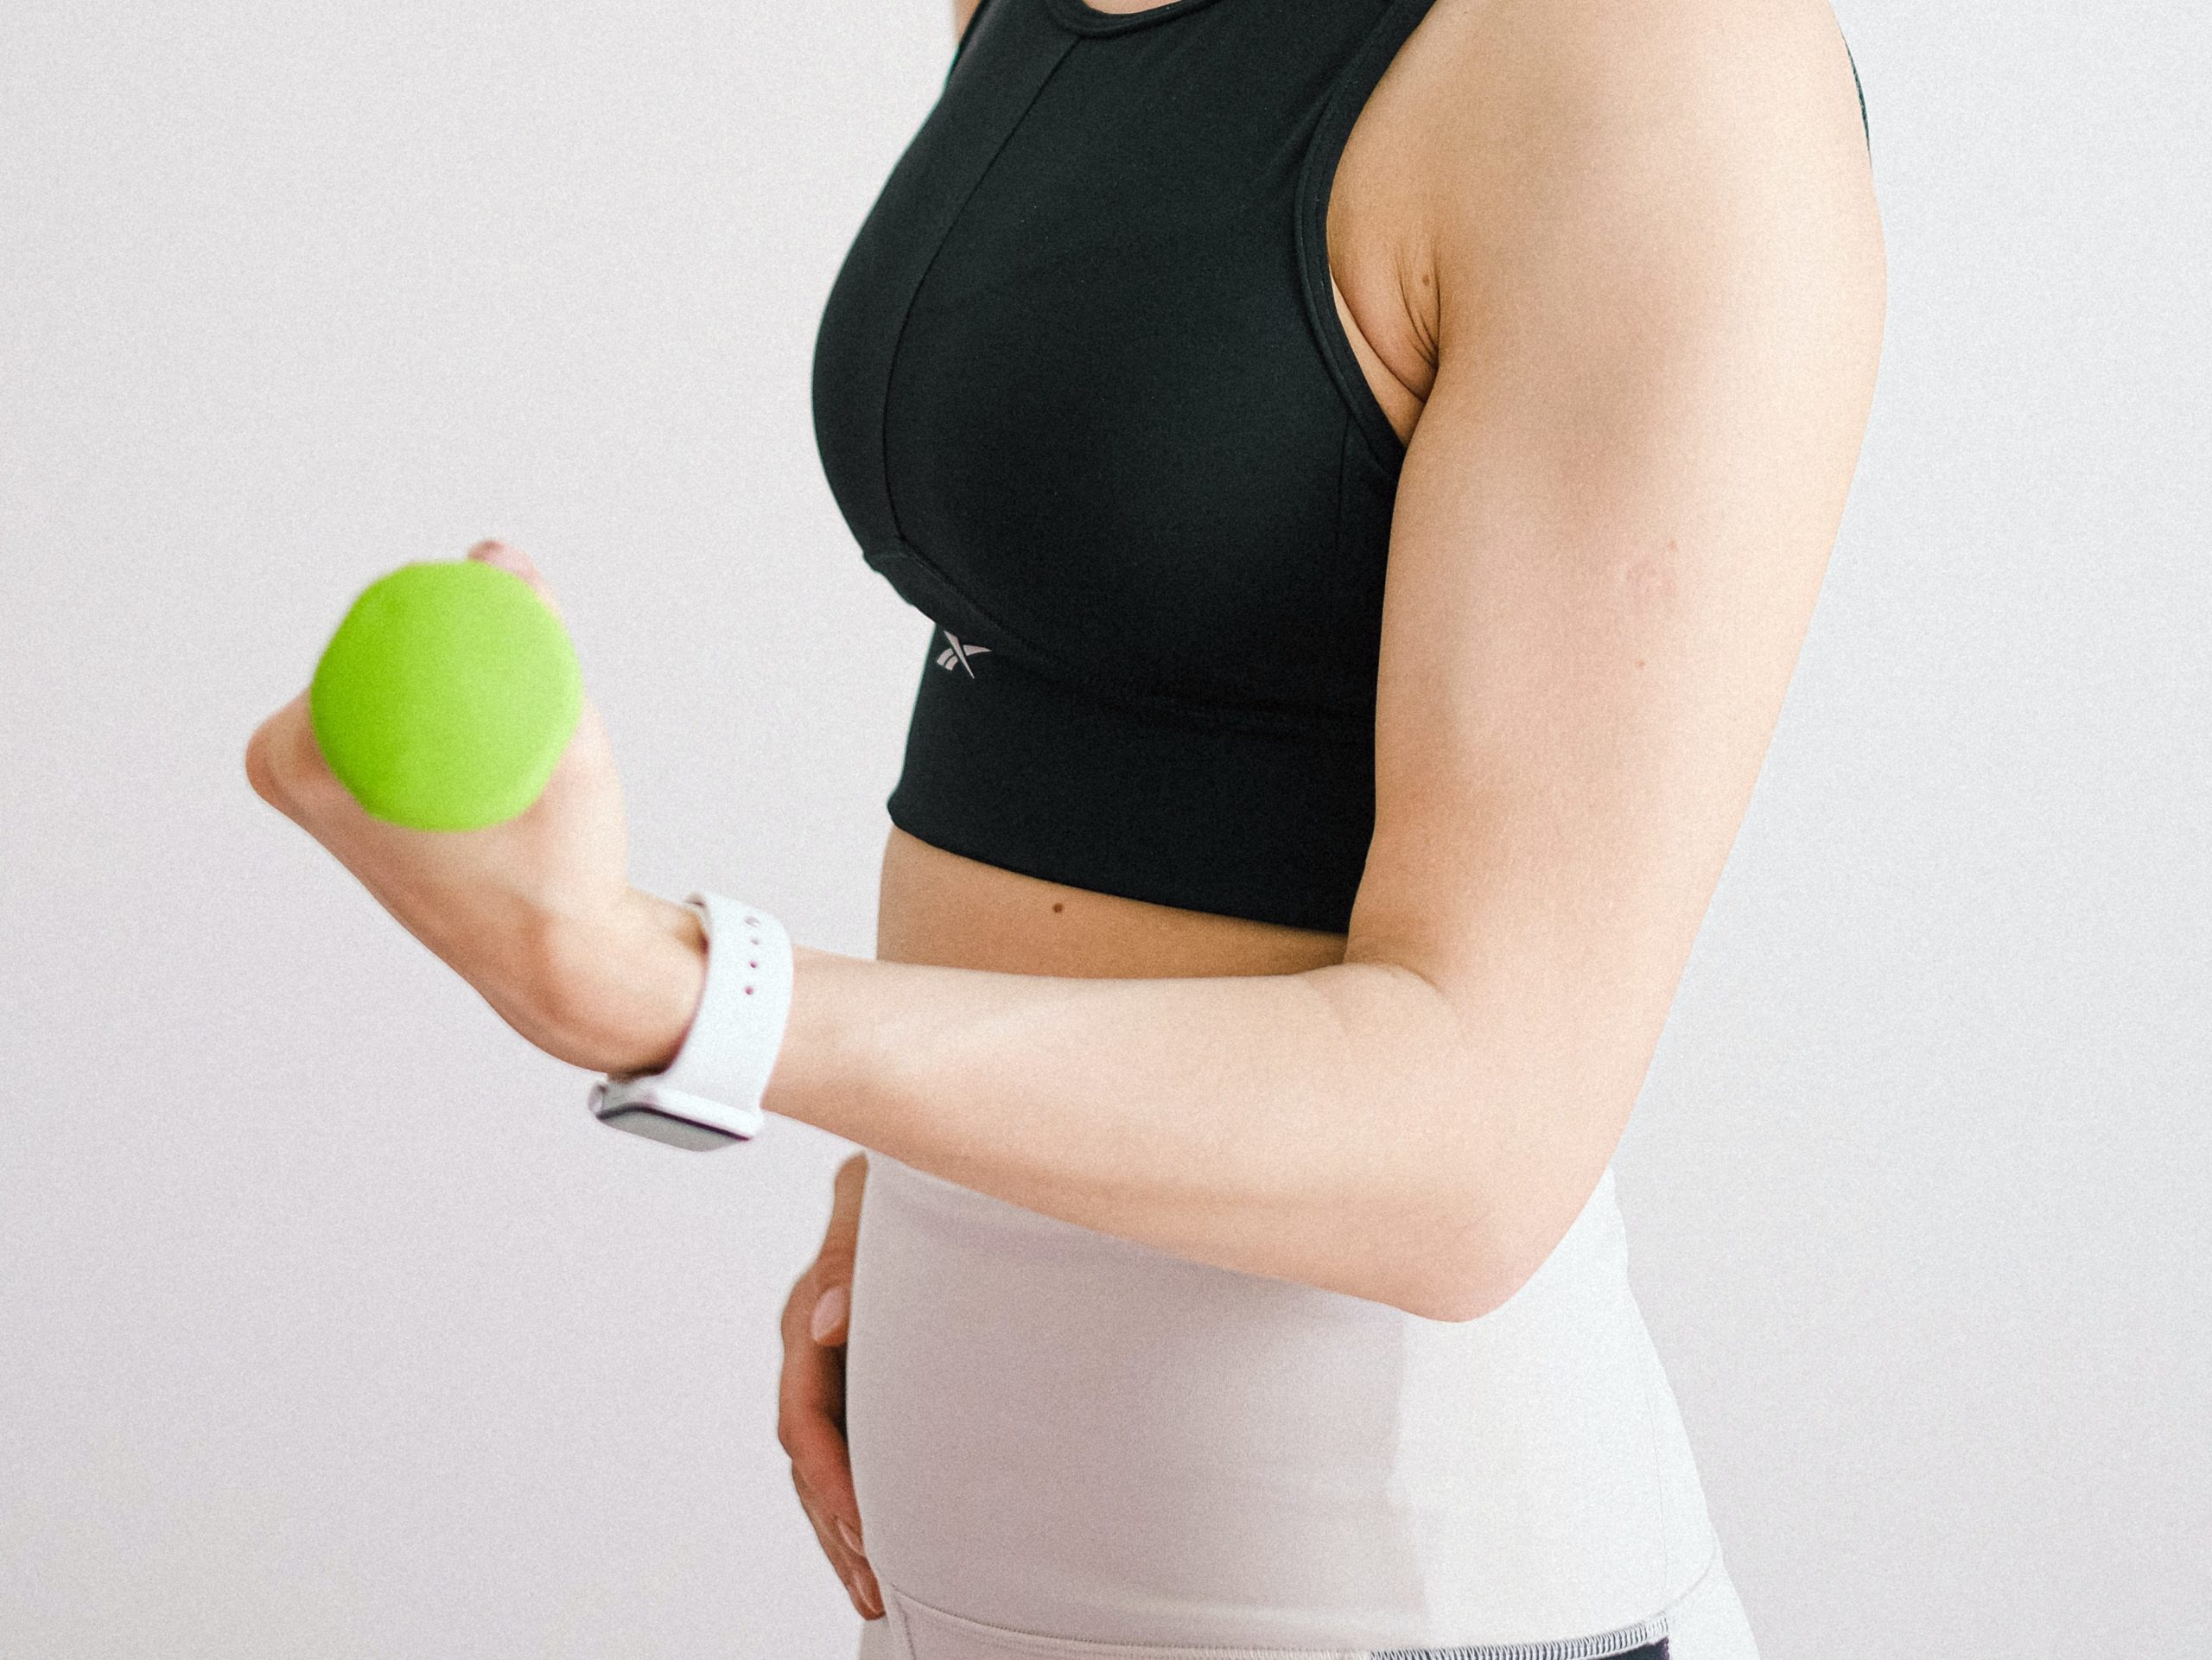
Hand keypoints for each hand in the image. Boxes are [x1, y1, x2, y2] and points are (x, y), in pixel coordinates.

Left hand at [243, 541, 633, 1063]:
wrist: (560, 958)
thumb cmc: (554, 864)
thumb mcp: (557, 742)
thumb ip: (526, 638)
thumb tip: (489, 552)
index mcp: (297, 758)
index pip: (365, 640)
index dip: (437, 616)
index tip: (503, 636)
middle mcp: (291, 776)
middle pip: (374, 662)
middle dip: (448, 652)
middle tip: (524, 699)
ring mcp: (317, 798)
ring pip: (394, 696)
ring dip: (450, 689)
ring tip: (512, 747)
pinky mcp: (355, 811)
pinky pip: (400, 730)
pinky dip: (445, 719)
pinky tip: (490, 746)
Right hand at [779, 1152, 881, 1620]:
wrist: (941, 1162)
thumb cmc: (912, 1177)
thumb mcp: (876, 1197)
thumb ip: (851, 1252)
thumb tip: (828, 1324)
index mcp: (812, 1313)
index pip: (804, 1413)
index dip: (829, 1472)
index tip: (862, 1518)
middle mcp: (818, 1348)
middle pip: (811, 1456)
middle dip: (839, 1524)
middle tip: (875, 1579)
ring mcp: (842, 1366)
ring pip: (828, 1464)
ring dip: (850, 1528)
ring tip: (879, 1587)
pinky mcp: (870, 1376)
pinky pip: (855, 1448)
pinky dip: (865, 1501)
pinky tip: (887, 1543)